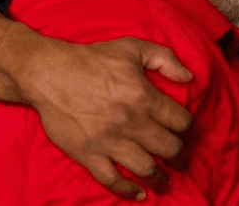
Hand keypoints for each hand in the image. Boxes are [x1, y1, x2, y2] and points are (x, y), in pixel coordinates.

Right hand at [20, 36, 192, 199]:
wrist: (49, 73)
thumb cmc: (92, 58)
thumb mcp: (133, 47)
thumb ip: (165, 59)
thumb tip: (189, 77)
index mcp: (144, 96)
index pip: (180, 121)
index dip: (186, 127)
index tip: (184, 130)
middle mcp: (130, 121)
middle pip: (168, 148)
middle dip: (179, 156)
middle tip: (180, 159)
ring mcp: (109, 141)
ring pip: (146, 169)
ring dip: (160, 179)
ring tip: (165, 182)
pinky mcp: (88, 154)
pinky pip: (112, 180)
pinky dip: (128, 190)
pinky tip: (138, 193)